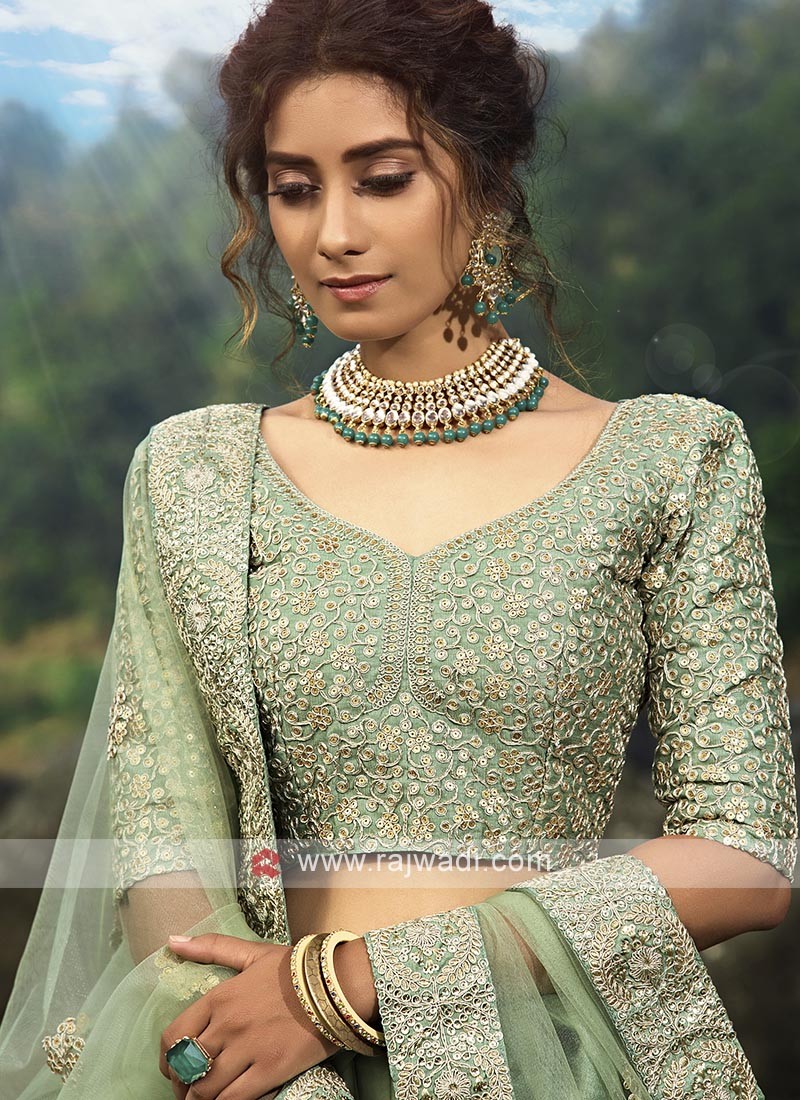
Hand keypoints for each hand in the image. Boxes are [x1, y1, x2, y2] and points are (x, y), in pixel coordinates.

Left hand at [160, 933, 341, 1099]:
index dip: (166, 1059)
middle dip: (182, 1084)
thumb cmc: (295, 969)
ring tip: (206, 1098)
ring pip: (205, 1090)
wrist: (338, 984)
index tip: (172, 1067)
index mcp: (220, 997)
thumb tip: (172, 941)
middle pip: (186, 1068)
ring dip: (199, 1099)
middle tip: (189, 1088)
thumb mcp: (253, 953)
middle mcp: (227, 1025)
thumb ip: (212, 947)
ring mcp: (247, 1050)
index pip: (173, 1036)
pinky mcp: (270, 1071)